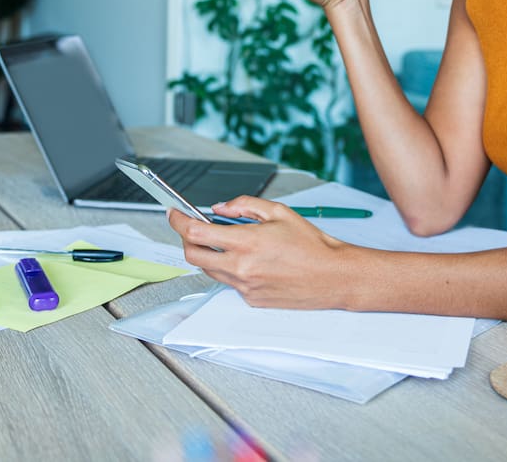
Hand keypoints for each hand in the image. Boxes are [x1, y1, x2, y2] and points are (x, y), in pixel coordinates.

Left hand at [167, 196, 351, 308]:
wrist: (333, 276)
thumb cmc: (312, 245)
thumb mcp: (279, 212)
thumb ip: (244, 205)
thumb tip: (220, 208)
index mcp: (246, 242)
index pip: (195, 232)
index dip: (178, 221)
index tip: (173, 213)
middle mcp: (241, 267)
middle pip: (193, 256)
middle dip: (187, 239)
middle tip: (193, 228)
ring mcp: (245, 287)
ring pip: (210, 270)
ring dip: (209, 254)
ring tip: (228, 242)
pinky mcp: (251, 300)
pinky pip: (230, 282)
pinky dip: (231, 269)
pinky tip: (251, 261)